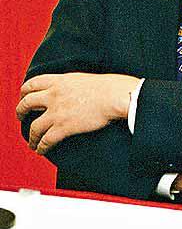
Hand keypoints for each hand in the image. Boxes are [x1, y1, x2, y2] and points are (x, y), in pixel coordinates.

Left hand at [16, 73, 140, 154]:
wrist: (114, 96)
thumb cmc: (105, 87)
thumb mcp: (81, 78)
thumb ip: (68, 84)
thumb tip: (66, 90)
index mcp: (59, 81)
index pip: (32, 83)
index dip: (24, 91)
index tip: (23, 96)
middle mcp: (54, 95)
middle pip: (27, 103)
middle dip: (20, 112)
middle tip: (21, 117)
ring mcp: (57, 111)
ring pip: (33, 127)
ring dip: (31, 136)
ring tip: (32, 142)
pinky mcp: (63, 127)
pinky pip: (46, 140)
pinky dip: (41, 146)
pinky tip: (41, 149)